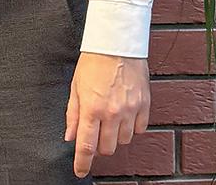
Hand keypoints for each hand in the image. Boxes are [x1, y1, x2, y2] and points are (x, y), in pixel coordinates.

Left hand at [64, 52, 149, 176]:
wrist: (117, 44)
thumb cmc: (93, 62)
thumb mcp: (75, 87)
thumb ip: (73, 114)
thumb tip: (70, 136)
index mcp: (91, 108)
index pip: (86, 146)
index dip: (82, 163)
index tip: (80, 171)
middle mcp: (112, 113)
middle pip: (107, 148)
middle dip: (99, 145)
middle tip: (95, 132)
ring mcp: (130, 110)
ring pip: (124, 141)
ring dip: (115, 136)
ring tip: (110, 118)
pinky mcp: (145, 106)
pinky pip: (140, 129)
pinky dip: (131, 127)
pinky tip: (124, 115)